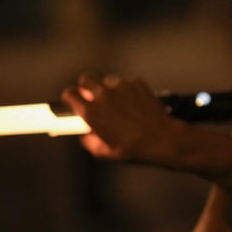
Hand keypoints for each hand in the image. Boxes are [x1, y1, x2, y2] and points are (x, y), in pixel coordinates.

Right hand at [60, 73, 186, 161]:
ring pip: (108, 80)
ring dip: (109, 89)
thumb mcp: (103, 152)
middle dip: (86, 86)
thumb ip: (89, 141)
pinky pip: (126, 82)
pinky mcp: (136, 83)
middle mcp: (103, 95)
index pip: (69, 93)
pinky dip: (127, 90)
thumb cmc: (132, 148)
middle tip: (93, 97)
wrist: (161, 138)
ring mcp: (121, 86)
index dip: (70, 97)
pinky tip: (134, 103)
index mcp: (91, 111)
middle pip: (86, 78)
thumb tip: (86, 134)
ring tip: (118, 104)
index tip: (74, 101)